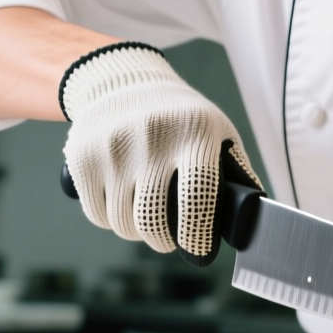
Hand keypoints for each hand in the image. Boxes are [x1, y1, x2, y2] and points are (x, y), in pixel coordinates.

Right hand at [61, 44, 260, 262]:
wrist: (124, 80)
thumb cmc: (182, 118)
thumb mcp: (218, 132)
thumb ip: (236, 174)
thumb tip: (249, 222)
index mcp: (196, 132)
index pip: (197, 198)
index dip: (197, 236)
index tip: (198, 252)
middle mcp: (152, 137)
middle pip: (152, 220)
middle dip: (162, 242)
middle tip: (169, 240)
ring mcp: (113, 147)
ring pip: (122, 223)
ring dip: (137, 234)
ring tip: (146, 221)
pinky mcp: (82, 156)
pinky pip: (97, 214)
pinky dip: (111, 221)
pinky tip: (122, 208)